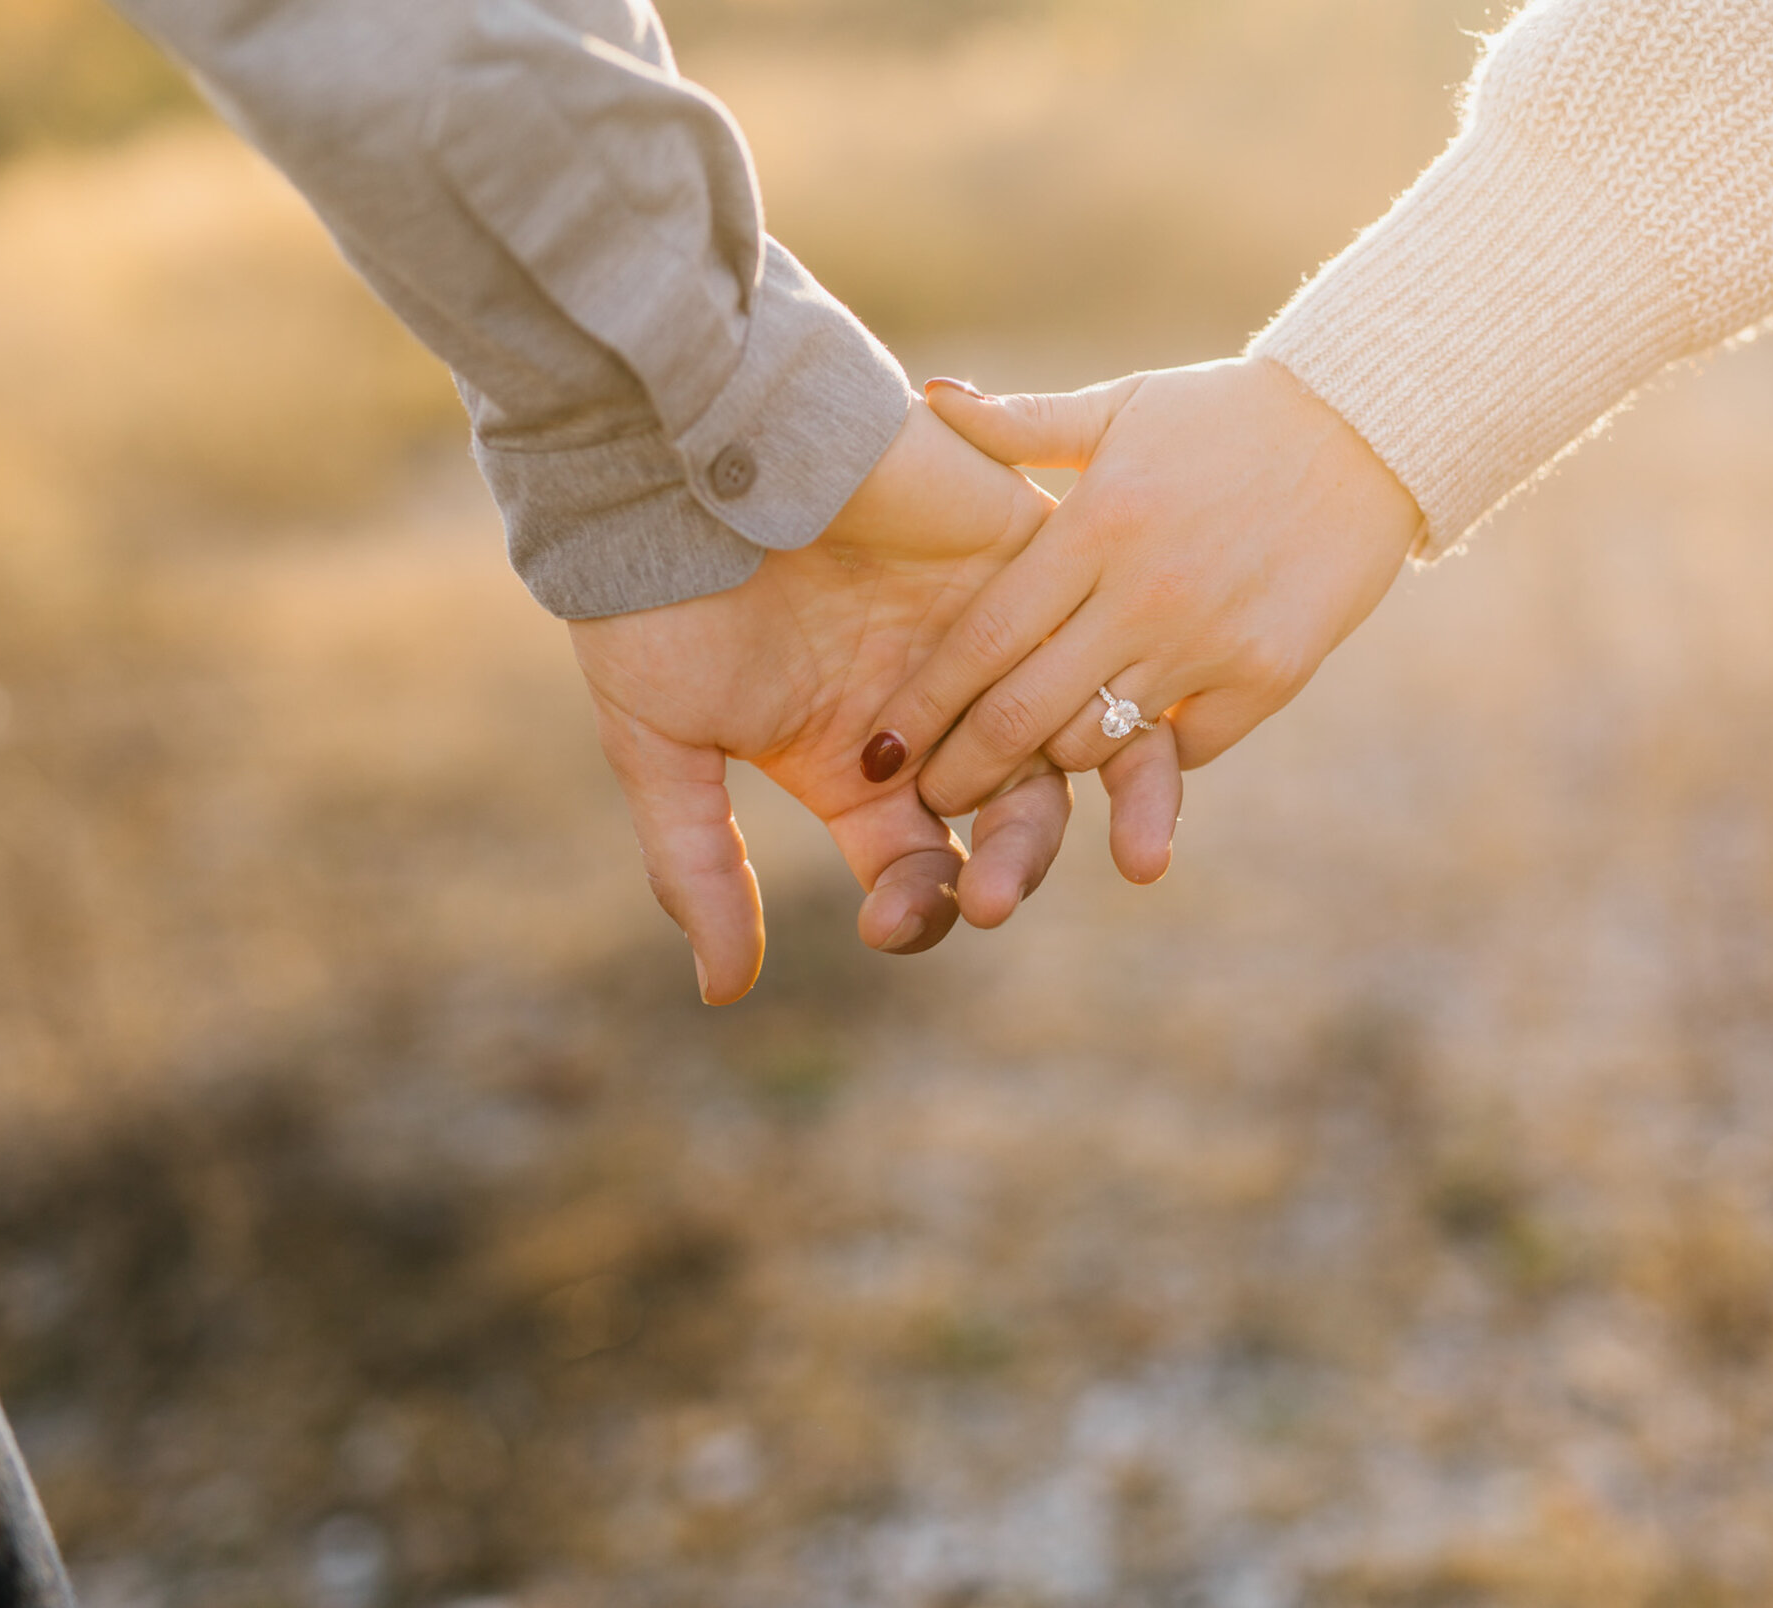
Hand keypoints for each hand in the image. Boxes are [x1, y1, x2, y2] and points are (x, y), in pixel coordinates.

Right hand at [569, 401, 1172, 1002]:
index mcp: (858, 761)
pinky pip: (1104, 641)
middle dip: (1010, 869)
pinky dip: (1114, 700)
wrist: (685, 447)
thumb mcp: (662, 744)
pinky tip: (1098, 743)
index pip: (923, 864)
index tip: (895, 919)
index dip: (922, 906)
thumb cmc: (658, 593)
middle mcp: (939, 709)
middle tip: (990, 900)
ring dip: (1084, 808)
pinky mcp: (1032, 558)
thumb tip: (724, 994)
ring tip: (1074, 842)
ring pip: (1077, 742)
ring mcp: (994, 636)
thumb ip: (698, 866)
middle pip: (1014, 818)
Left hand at [861, 359, 1422, 832]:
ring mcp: (1211, 640)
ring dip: (1054, 764)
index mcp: (1098, 524)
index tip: (880, 750)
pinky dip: (1149, 754)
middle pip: (1026, 712)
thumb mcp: (1122, 408)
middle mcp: (1147, 592)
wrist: (1369, 428)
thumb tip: (927, 401)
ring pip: (1099, 741)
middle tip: (932, 798)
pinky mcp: (1270, 675)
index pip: (985, 637)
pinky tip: (1128, 743)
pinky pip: (1184, 748)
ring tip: (1020, 774)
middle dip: (965, 769)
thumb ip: (1022, 424)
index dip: (925, 704)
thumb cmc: (1228, 415)